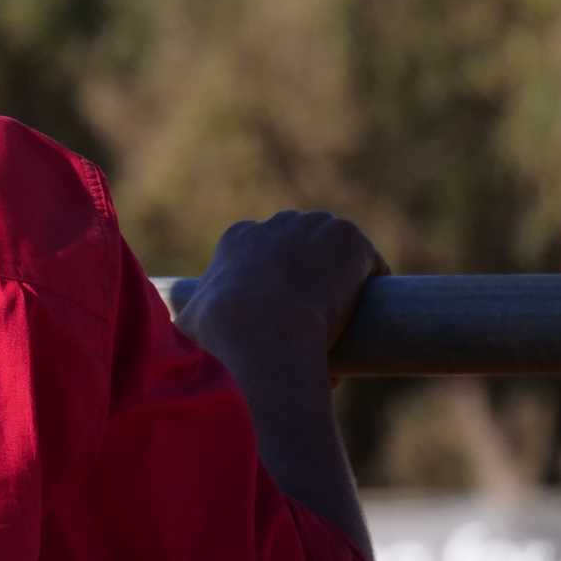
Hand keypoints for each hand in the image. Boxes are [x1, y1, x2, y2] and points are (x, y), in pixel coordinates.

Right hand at [176, 209, 387, 361]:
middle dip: (312, 271)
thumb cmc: (221, 332)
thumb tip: (188, 337)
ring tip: (351, 313)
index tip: (287, 307)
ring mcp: (315, 226)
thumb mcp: (191, 323)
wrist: (260, 328)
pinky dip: (372, 283)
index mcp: (238, 239)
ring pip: (338, 251)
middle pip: (304, 243)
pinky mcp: (348, 238)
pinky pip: (368, 263)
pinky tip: (372, 310)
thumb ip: (194, 321)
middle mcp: (276, 223)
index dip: (278, 279)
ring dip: (344, 276)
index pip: (266, 249)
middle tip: (319, 312)